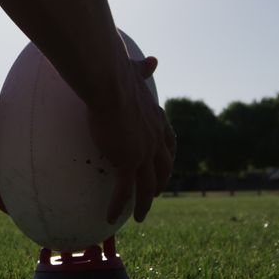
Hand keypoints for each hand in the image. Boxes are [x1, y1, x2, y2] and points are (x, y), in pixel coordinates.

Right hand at [88, 56, 175, 222]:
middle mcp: (154, 140)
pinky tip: (110, 218)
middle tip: (155, 194)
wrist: (110, 84)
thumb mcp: (134, 72)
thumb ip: (144, 69)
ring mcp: (142, 154)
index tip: (165, 163)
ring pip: (147, 186)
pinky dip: (118, 206)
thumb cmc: (117, 74)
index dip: (167, 155)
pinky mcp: (127, 163)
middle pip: (163, 167)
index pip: (168, 142)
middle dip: (161, 182)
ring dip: (145, 203)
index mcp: (156, 120)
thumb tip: (153, 60)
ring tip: (140, 217)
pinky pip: (123, 191)